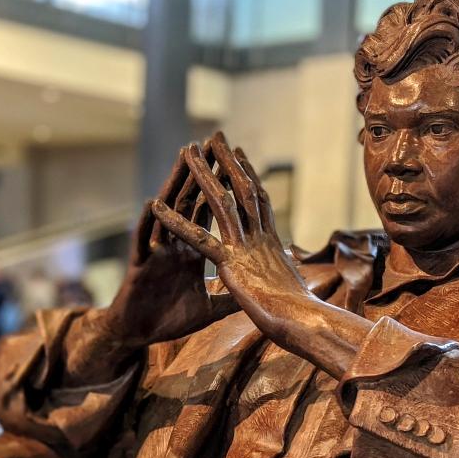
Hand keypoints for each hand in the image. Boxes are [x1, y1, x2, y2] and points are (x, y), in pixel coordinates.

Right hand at [101, 143, 235, 348]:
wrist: (138, 336)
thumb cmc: (169, 320)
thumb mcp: (209, 309)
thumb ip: (230, 297)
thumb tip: (256, 293)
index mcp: (192, 251)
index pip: (209, 213)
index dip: (221, 189)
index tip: (234, 163)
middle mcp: (175, 244)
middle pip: (190, 202)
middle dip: (200, 173)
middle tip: (210, 142)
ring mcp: (157, 252)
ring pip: (168, 212)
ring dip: (176, 186)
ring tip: (183, 159)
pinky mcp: (140, 266)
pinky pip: (144, 241)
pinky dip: (148, 224)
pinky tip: (151, 204)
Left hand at [151, 133, 312, 342]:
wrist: (302, 320)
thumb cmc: (301, 310)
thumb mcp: (293, 284)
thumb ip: (287, 269)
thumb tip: (293, 264)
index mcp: (271, 242)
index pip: (258, 201)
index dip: (247, 176)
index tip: (239, 155)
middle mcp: (259, 237)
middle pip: (241, 189)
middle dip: (226, 161)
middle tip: (214, 136)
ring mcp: (244, 247)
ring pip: (220, 202)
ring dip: (201, 175)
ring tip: (186, 151)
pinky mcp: (229, 263)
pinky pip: (197, 237)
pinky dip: (174, 222)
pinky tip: (156, 206)